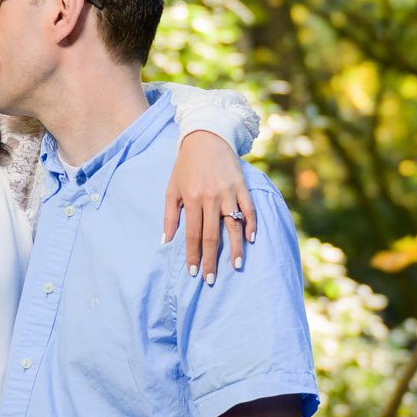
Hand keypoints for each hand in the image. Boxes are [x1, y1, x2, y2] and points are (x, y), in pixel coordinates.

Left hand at [163, 129, 255, 284]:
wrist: (206, 137)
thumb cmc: (186, 165)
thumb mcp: (172, 188)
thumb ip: (169, 215)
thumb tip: (166, 241)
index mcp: (192, 199)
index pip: (192, 235)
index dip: (193, 255)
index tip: (194, 272)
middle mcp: (211, 198)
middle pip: (211, 236)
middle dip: (211, 260)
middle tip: (211, 279)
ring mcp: (229, 193)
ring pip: (233, 226)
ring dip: (235, 248)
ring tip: (236, 266)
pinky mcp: (242, 187)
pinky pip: (249, 210)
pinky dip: (251, 225)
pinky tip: (251, 239)